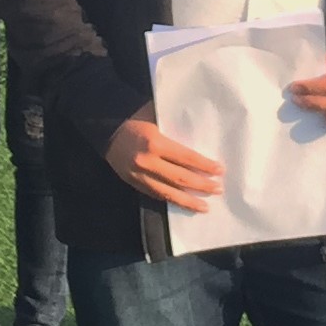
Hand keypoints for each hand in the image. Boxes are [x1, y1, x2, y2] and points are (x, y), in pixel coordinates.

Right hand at [107, 107, 224, 212]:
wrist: (106, 132)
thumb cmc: (135, 120)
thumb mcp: (156, 119)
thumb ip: (174, 131)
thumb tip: (199, 142)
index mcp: (155, 143)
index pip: (186, 158)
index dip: (205, 166)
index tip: (219, 171)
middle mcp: (148, 162)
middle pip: (181, 178)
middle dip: (202, 185)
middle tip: (218, 189)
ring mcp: (140, 176)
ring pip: (169, 193)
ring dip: (188, 201)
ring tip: (204, 207)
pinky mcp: (134, 184)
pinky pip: (156, 195)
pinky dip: (171, 200)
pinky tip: (183, 204)